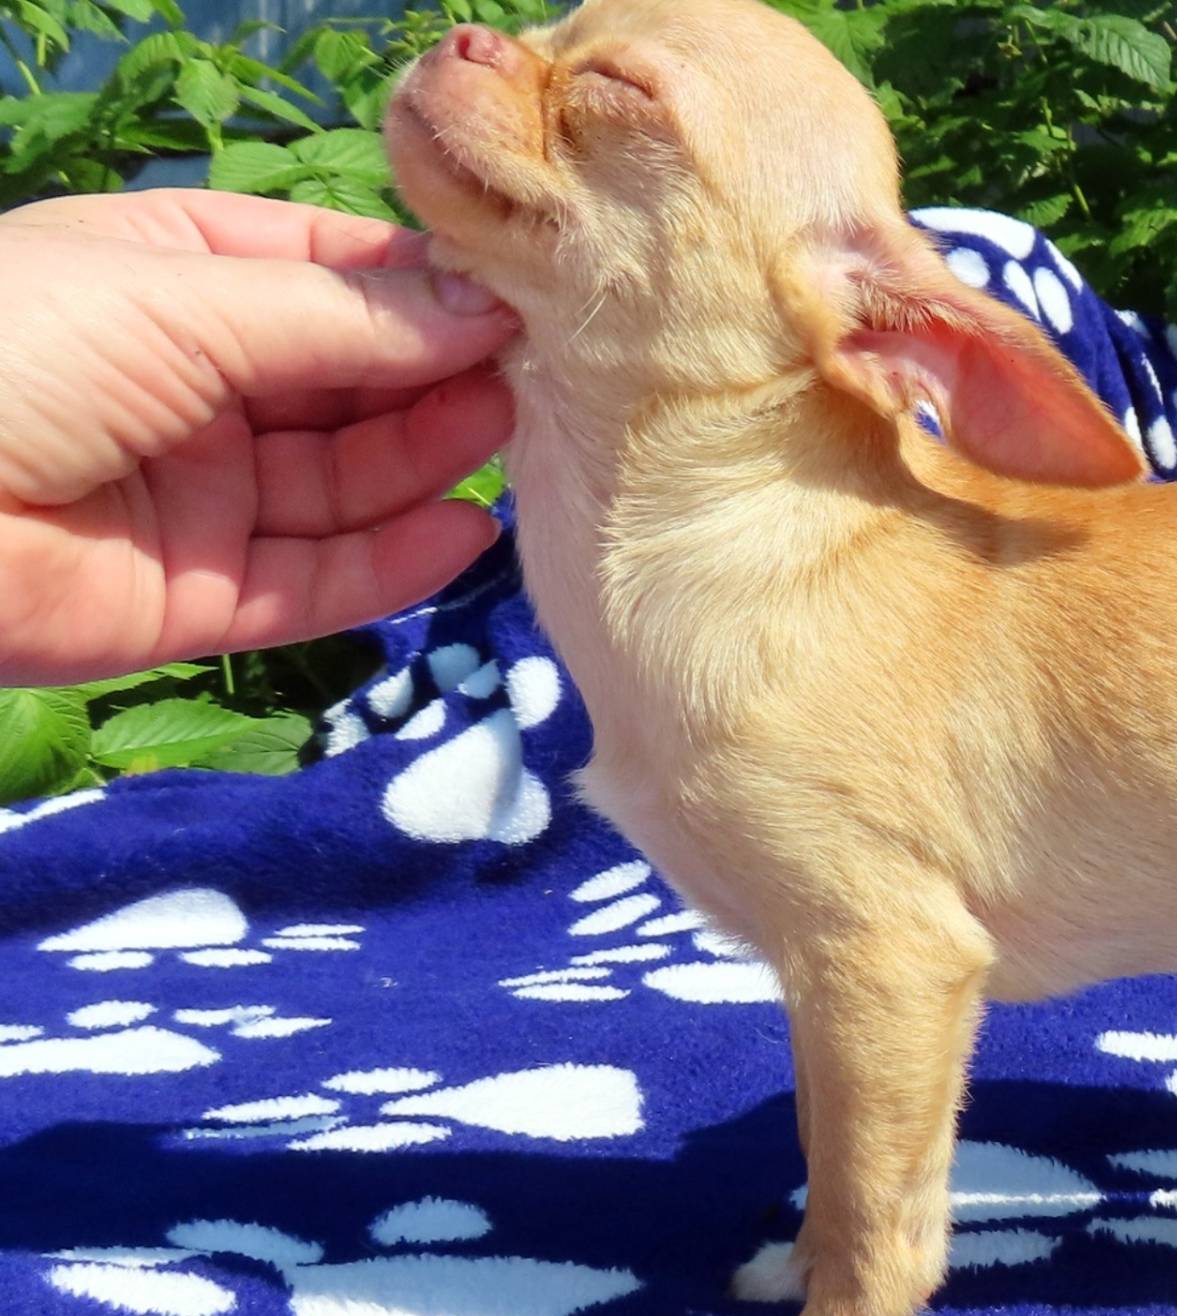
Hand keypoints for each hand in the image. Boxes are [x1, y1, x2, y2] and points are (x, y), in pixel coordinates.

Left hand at [0, 189, 519, 687]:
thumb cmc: (6, 354)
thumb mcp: (182, 298)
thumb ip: (345, 316)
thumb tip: (483, 307)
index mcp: (174, 277)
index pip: (333, 276)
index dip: (426, 287)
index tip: (523, 296)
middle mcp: (196, 383)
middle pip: (353, 381)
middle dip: (442, 375)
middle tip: (540, 376)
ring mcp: (201, 493)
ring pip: (348, 480)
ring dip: (433, 461)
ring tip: (513, 441)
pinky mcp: (202, 596)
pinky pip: (321, 579)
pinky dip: (398, 561)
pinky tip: (466, 531)